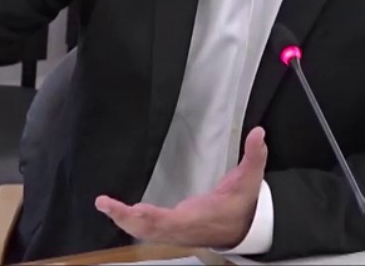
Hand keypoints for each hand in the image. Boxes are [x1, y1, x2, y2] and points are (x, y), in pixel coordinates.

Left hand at [95, 127, 267, 249]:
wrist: (243, 227)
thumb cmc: (242, 202)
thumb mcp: (250, 178)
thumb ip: (254, 155)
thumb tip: (259, 132)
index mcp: (200, 216)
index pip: (174, 220)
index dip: (154, 218)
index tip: (136, 209)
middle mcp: (184, 228)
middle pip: (151, 230)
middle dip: (127, 219)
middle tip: (105, 204)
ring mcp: (176, 231)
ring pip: (145, 232)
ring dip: (124, 220)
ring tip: (104, 205)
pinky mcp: (171, 229)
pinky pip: (146, 229)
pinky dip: (130, 221)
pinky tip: (116, 211)